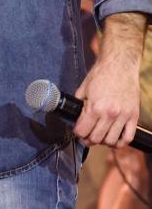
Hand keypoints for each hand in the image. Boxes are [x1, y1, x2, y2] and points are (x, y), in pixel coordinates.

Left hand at [74, 12, 144, 147]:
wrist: (120, 65)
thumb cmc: (101, 75)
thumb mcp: (83, 89)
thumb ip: (80, 104)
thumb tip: (76, 116)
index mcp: (95, 107)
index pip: (82, 131)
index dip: (77, 134)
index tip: (77, 132)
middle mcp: (109, 114)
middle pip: (96, 138)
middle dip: (88, 140)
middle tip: (86, 137)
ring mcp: (123, 116)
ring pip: (111, 140)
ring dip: (103, 142)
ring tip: (100, 137)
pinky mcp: (134, 116)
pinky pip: (128, 137)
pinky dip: (120, 142)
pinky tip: (115, 140)